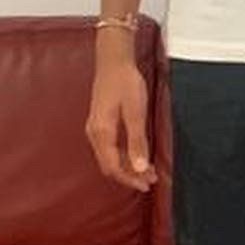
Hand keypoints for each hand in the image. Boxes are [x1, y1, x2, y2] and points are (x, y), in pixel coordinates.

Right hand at [85, 50, 157, 192]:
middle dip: (129, 175)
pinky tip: (138, 154)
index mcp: (101, 133)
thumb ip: (137, 141)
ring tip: (148, 170)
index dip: (130, 179)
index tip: (147, 184)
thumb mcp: (135, 111)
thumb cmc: (125, 82)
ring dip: (128, 166)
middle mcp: (94, 134)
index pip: (113, 167)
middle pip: (110, 165)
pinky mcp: (100, 123)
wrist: (113, 60)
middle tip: (150, 180)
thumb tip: (140, 168)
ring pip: (110, 157)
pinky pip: (110, 147)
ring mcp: (96, 129)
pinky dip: (124, 155)